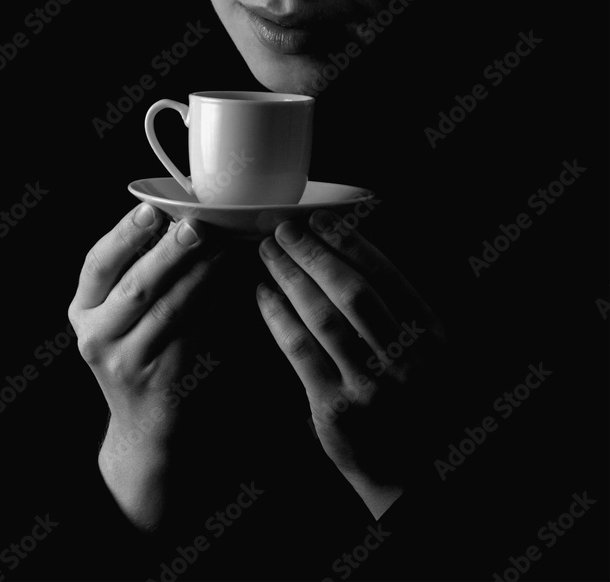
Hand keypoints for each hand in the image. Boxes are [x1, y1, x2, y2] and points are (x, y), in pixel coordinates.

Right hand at [68, 204, 223, 528]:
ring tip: (221, 246)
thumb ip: (137, 271)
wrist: (143, 424)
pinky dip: (208, 300)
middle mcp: (95, 337)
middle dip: (168, 252)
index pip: (97, 264)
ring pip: (167, 308)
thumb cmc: (136, 351)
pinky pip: (190, 330)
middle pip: (135, 286)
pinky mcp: (159, 378)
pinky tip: (223, 279)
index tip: (150, 209)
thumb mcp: (120, 315)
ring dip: (198, 273)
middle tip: (196, 225)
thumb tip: (178, 218)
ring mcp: (125, 361)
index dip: (124, 234)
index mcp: (83, 310)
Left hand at [256, 209, 445, 518]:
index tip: (321, 221)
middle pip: (350, 290)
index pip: (387, 274)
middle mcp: (405, 359)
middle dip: (312, 254)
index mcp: (431, 335)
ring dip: (290, 277)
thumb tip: (345, 251)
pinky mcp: (336, 408)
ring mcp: (371, 385)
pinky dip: (277, 316)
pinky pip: (299, 350)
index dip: (350, 241)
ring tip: (268, 254)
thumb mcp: (424, 351)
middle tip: (284, 231)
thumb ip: (394, 308)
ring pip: (322, 316)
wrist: (409, 472)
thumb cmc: (409, 399)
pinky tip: (262, 294)